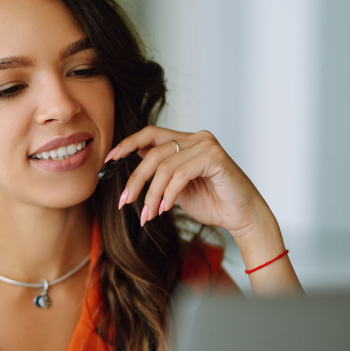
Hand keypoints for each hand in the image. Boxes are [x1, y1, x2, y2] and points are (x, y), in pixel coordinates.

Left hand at [103, 126, 270, 237]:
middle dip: (135, 180)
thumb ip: (159, 172)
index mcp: (185, 141)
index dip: (126, 144)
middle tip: (124, 201)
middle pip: (152, 153)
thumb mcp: (175, 186)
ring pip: (164, 166)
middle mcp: (196, 138)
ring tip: (149, 213)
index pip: (150, 134)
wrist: (241, 217)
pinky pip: (180, 175)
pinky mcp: (215, 158)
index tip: (108, 160)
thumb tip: (131, 163)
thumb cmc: (211, 202)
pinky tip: (166, 208)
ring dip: (152, 194)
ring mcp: (207, 145)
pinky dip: (168, 194)